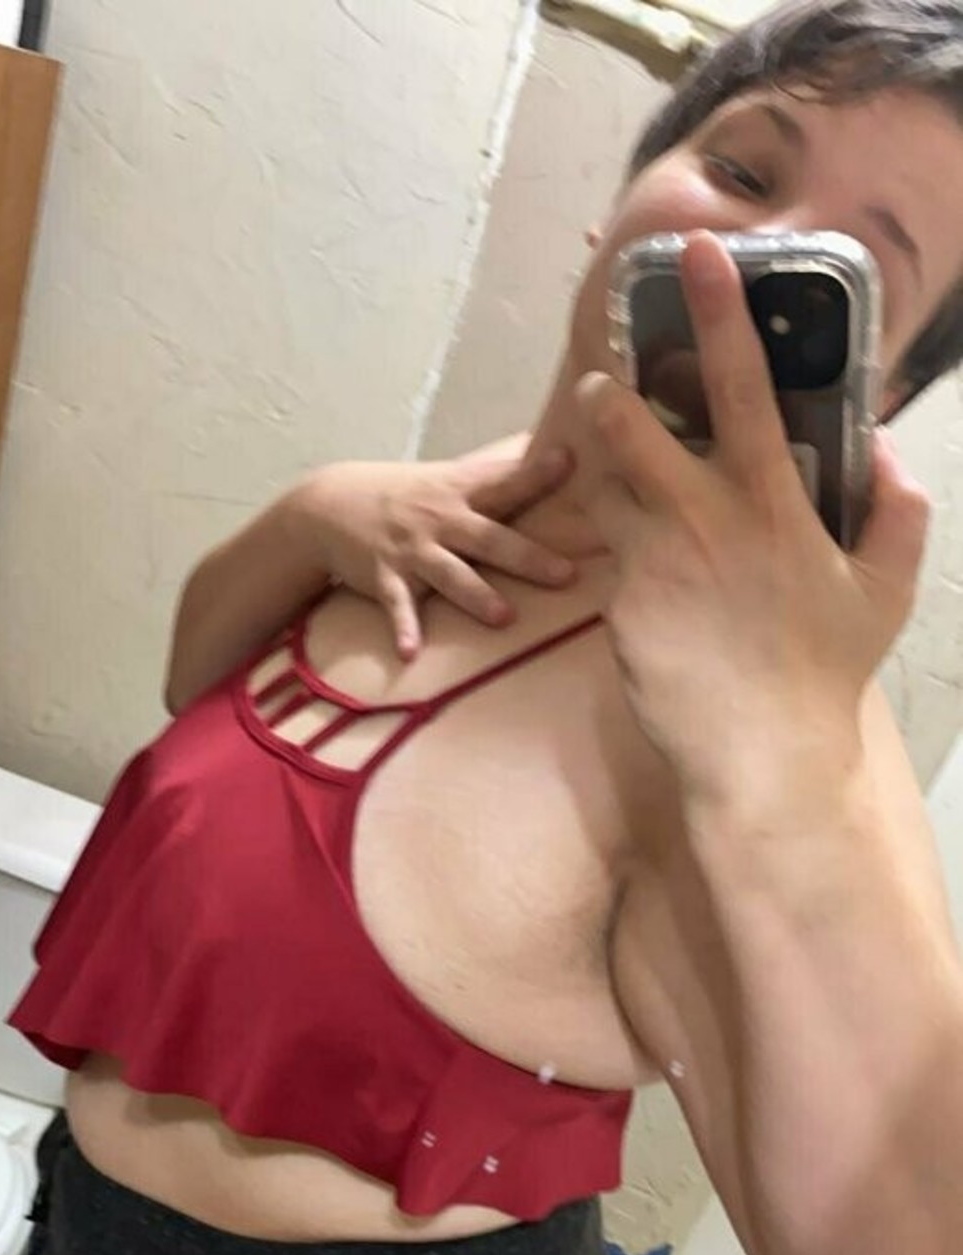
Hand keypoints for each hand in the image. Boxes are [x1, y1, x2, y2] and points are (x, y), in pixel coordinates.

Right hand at [299, 438, 577, 658]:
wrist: (327, 504)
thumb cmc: (401, 495)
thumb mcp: (443, 479)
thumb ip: (490, 480)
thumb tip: (548, 460)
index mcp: (458, 492)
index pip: (503, 480)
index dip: (535, 472)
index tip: (569, 461)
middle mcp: (439, 520)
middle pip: (490, 538)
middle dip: (528, 557)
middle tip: (567, 574)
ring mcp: (411, 549)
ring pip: (449, 574)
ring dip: (477, 596)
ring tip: (505, 618)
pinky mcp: (383, 576)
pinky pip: (396, 605)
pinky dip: (403, 628)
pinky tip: (410, 653)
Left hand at [576, 230, 930, 818]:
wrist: (761, 755)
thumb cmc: (824, 673)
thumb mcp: (886, 591)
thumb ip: (897, 512)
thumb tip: (882, 454)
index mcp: (770, 501)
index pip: (740, 385)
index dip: (720, 310)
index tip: (698, 252)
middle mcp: (701, 517)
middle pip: (629, 424)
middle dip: (610, 394)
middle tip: (607, 387)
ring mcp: (650, 560)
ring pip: (605, 486)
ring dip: (604, 470)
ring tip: (616, 476)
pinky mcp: (616, 606)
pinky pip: (610, 559)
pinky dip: (619, 555)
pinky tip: (647, 583)